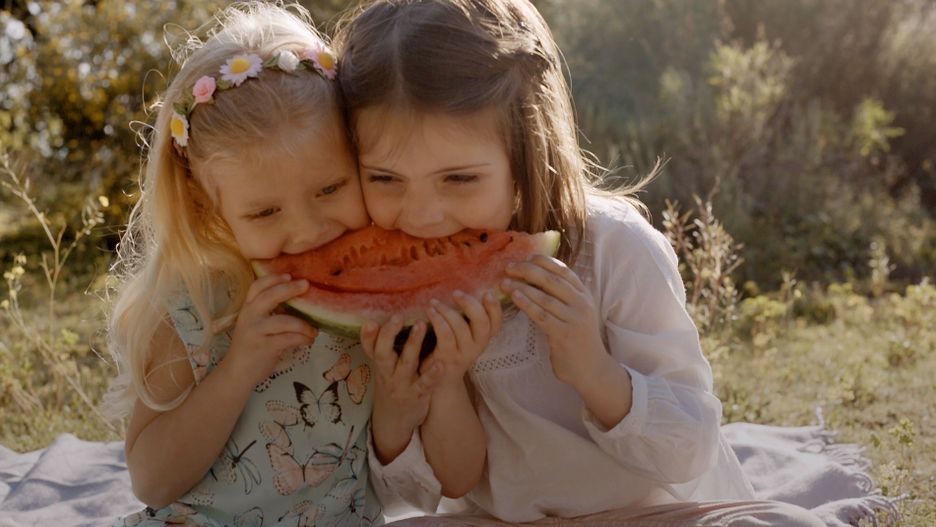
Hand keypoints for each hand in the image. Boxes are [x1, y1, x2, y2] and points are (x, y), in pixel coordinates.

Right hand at [225, 273, 318, 386]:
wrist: (237, 373)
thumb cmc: (252, 346)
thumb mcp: (256, 325)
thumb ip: (270, 312)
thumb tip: (299, 300)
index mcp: (247, 309)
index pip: (256, 287)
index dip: (272, 279)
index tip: (289, 275)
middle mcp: (249, 317)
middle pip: (268, 297)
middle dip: (289, 289)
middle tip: (306, 285)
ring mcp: (256, 332)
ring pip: (284, 321)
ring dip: (303, 324)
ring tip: (313, 329)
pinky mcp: (265, 347)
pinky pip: (289, 339)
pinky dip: (303, 338)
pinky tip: (309, 339)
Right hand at [361, 317, 443, 463]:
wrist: (394, 421)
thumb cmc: (392, 385)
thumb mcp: (384, 368)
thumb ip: (383, 347)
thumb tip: (385, 317)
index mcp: (380, 364)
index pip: (370, 348)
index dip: (367, 336)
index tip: (370, 321)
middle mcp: (388, 373)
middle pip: (383, 353)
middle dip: (389, 334)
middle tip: (398, 316)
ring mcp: (402, 385)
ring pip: (406, 363)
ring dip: (413, 344)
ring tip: (421, 325)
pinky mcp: (418, 395)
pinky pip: (425, 383)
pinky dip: (432, 374)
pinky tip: (440, 363)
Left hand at [422, 290, 502, 383]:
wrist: (438, 380)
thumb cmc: (451, 349)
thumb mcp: (465, 336)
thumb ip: (468, 318)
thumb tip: (466, 289)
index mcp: (483, 338)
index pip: (497, 323)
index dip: (495, 308)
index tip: (488, 293)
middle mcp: (477, 346)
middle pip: (482, 322)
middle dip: (470, 304)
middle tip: (456, 293)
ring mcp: (463, 353)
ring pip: (461, 327)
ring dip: (447, 310)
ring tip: (434, 302)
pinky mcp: (447, 356)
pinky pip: (445, 334)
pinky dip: (437, 319)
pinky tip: (430, 311)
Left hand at [501, 255, 610, 387]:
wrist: (592, 369)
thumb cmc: (578, 339)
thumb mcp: (576, 313)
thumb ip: (563, 297)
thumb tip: (537, 278)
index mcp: (584, 295)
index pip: (563, 270)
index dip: (543, 261)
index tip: (526, 257)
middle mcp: (582, 304)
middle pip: (551, 280)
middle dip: (528, 270)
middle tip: (509, 268)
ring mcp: (574, 319)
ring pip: (544, 297)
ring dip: (521, 287)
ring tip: (504, 282)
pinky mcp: (564, 334)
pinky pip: (541, 315)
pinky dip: (526, 304)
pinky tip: (514, 297)